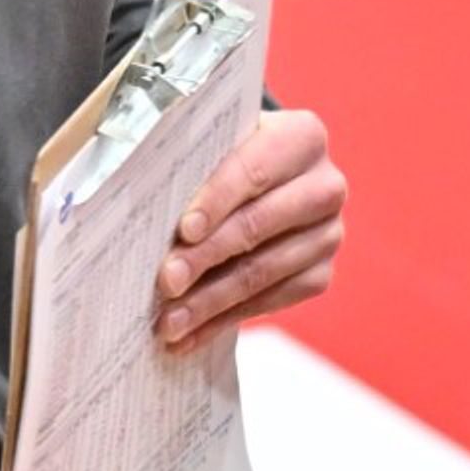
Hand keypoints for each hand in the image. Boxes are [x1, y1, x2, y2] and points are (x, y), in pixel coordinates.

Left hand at [156, 110, 343, 350]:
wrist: (270, 178)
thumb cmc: (229, 157)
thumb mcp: (218, 144)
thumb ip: (194, 162)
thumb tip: (141, 198)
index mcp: (302, 137)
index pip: (254, 170)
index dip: (217, 200)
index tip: (183, 231)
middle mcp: (325, 186)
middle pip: (258, 226)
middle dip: (206, 257)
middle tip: (167, 282)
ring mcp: (328, 235)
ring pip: (262, 272)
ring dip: (210, 301)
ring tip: (169, 322)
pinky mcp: (320, 274)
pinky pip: (270, 303)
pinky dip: (224, 320)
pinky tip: (191, 333)